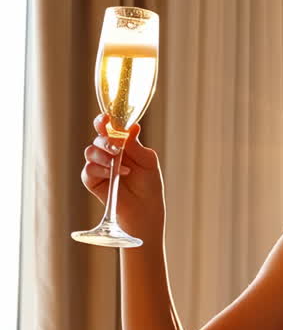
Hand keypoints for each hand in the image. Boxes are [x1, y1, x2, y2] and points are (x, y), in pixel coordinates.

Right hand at [81, 113, 165, 237]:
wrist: (145, 211)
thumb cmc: (149, 187)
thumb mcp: (148, 162)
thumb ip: (136, 145)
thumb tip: (133, 126)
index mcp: (122, 145)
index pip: (109, 128)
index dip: (105, 121)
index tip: (107, 118)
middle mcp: (108, 153)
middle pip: (98, 138)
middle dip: (106, 140)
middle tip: (118, 148)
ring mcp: (99, 167)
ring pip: (90, 151)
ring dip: (104, 155)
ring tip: (120, 166)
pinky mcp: (93, 182)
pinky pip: (88, 170)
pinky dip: (99, 169)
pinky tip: (112, 174)